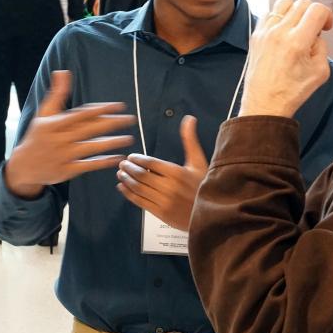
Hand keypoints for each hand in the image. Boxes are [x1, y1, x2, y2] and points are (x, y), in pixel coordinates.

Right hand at [5, 70, 135, 197]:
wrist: (23, 166)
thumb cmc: (38, 135)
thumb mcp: (44, 114)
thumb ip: (57, 93)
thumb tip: (63, 71)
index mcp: (55, 123)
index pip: (82, 114)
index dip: (101, 109)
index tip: (119, 105)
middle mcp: (60, 139)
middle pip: (90, 129)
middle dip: (112, 123)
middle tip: (130, 119)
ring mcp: (64, 155)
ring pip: (92, 148)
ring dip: (112, 143)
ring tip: (129, 139)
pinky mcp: (67, 171)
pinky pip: (88, 165)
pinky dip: (103, 162)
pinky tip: (118, 157)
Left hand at [116, 115, 207, 230]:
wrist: (211, 213)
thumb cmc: (204, 185)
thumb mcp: (199, 161)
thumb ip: (190, 140)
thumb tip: (189, 119)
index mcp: (177, 173)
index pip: (150, 163)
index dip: (137, 159)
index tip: (130, 157)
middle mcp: (169, 187)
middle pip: (141, 175)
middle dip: (129, 168)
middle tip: (122, 164)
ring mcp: (164, 202)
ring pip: (139, 188)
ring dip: (126, 180)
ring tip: (120, 174)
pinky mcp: (161, 213)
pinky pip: (140, 202)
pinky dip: (128, 194)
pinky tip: (123, 187)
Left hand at [240, 0, 332, 118]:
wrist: (264, 104)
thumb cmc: (292, 92)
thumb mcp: (321, 71)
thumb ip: (322, 47)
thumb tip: (316, 34)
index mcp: (297, 41)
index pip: (316, 10)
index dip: (326, 15)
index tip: (326, 26)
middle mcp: (279, 32)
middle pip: (302, 3)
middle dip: (312, 13)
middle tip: (313, 29)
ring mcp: (265, 32)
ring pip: (284, 3)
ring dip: (295, 10)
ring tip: (297, 26)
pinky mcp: (255, 35)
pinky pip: (270, 14)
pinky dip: (280, 17)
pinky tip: (283, 32)